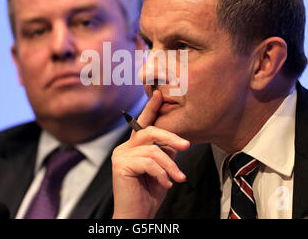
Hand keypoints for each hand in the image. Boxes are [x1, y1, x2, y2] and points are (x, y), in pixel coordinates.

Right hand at [111, 90, 189, 218]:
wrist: (137, 215)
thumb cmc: (149, 193)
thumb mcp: (163, 169)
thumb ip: (166, 153)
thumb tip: (177, 141)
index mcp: (133, 146)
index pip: (143, 124)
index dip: (151, 108)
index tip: (159, 93)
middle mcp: (124, 147)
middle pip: (149, 131)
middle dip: (170, 137)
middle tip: (186, 146)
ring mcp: (120, 155)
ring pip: (153, 150)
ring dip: (170, 166)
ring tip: (178, 179)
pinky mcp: (120, 165)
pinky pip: (148, 162)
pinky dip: (161, 174)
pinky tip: (166, 184)